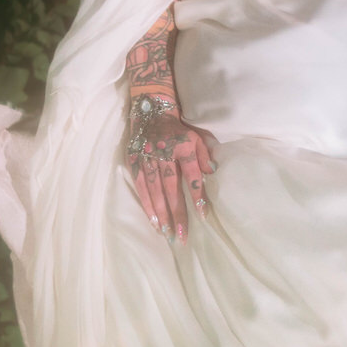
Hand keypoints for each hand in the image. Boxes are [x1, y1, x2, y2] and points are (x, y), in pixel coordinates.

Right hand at [126, 95, 214, 243]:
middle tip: (181, 235)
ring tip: (167, 233)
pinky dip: (147, 205)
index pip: (192, 175)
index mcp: (183, 147)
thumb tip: (212, 172)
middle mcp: (164, 154)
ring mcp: (147, 159)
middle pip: (171, 188)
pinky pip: (140, 187)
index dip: (197, 196)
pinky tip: (153, 221)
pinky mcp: (134, 162)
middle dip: (177, 213)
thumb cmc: (178, 128)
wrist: (152, 111)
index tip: (203, 215)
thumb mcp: (197, 136)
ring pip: (155, 191)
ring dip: (161, 214)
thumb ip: (205, 155)